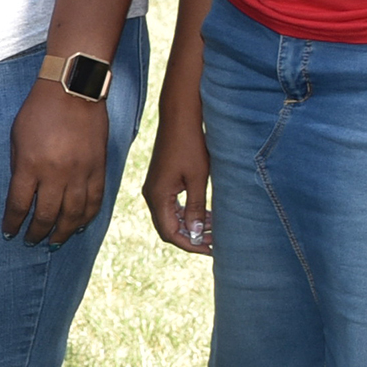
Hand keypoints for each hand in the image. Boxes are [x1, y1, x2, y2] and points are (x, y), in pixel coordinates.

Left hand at [4, 83, 110, 245]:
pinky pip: (94, 202)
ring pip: (72, 215)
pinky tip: (78, 226)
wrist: (73, 90)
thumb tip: (22, 195)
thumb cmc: (39, 110)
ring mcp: (80, 173)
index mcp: (30, 165)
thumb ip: (19, 167)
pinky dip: (86, 218)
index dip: (12, 223)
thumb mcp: (17, 137)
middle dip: (36, 232)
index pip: (18, 205)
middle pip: (46, 215)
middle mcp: (55, 173)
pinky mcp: (98, 169)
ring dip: (62, 232)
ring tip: (54, 242)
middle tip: (31, 241)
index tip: (9, 233)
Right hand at [141, 88, 213, 254]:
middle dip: (191, 237)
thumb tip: (194, 233)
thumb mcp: (198, 178)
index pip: (170, 233)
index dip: (190, 245)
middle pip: (169, 228)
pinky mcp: (161, 181)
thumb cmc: (190, 145)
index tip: (211, 249)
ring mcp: (155, 187)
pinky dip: (187, 213)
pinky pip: (172, 205)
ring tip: (213, 228)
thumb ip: (195, 207)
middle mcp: (152, 194)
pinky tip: (205, 213)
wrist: (180, 117)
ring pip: (171, 217)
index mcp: (158, 196)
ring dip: (190, 225)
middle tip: (214, 241)